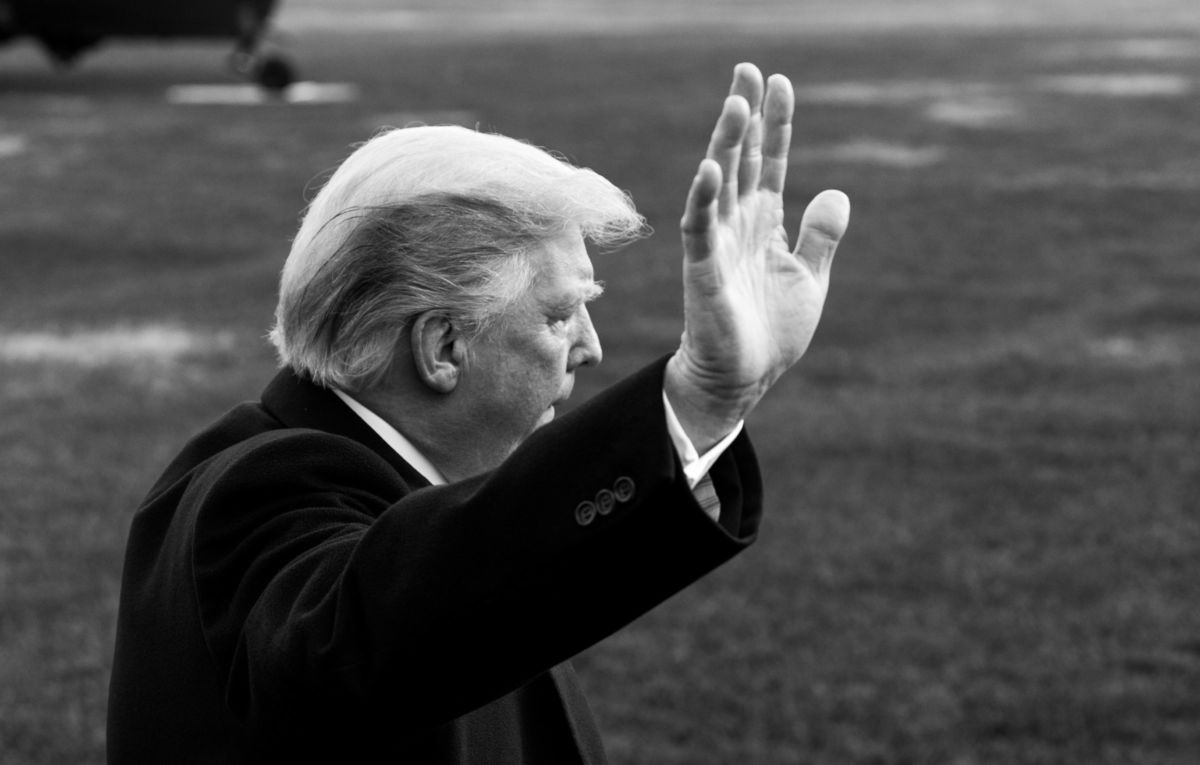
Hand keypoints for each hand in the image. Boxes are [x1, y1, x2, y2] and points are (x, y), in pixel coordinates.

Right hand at [664, 63, 850, 450]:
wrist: (743, 379)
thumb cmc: (770, 332)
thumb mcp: (810, 277)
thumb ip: (820, 235)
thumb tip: (836, 190)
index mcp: (763, 225)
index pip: (769, 163)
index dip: (774, 125)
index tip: (779, 83)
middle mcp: (737, 226)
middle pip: (741, 159)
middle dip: (743, 116)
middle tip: (746, 69)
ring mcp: (717, 246)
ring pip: (719, 184)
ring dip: (726, 144)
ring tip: (736, 103)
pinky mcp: (703, 272)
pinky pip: (700, 228)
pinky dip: (705, 198)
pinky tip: (712, 168)